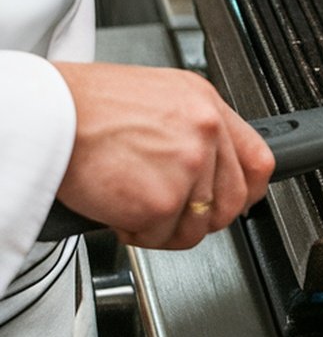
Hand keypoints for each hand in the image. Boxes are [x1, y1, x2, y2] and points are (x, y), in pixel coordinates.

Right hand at [52, 63, 274, 248]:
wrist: (50, 114)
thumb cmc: (87, 106)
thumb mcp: (156, 97)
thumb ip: (190, 129)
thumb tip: (207, 164)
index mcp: (205, 104)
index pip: (258, 159)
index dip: (247, 190)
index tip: (235, 200)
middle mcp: (205, 132)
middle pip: (233, 201)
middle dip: (199, 216)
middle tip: (168, 210)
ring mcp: (188, 167)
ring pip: (197, 226)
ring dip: (164, 227)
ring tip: (134, 204)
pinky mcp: (162, 201)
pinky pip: (162, 238)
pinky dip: (136, 233)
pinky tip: (117, 209)